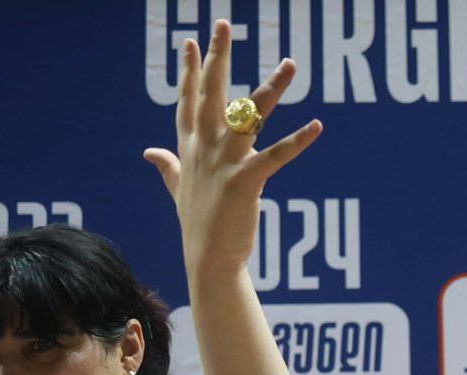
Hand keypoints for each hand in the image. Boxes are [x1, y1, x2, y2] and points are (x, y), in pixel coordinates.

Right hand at [144, 19, 321, 274]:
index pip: (188, 100)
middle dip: (218, 57)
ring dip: (272, 88)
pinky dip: (298, 142)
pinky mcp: (245, 182)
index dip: (190, 70)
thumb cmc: (197, 224)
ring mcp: (224, 164)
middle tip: (223, 23)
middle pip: (212, 94)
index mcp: (189, 148)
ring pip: (249, 117)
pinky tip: (317, 125)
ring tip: (290, 63)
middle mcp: (205, 149)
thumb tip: (149, 152)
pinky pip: (276, 156)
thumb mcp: (178, 189)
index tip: (191, 41)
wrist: (207, 259)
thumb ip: (168, 166)